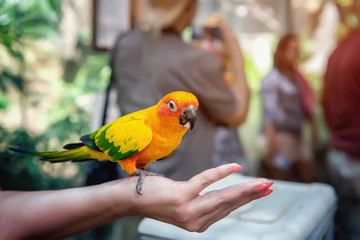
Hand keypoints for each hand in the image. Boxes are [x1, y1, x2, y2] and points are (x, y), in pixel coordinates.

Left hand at [127, 163, 272, 231]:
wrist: (134, 198)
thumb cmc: (160, 197)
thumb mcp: (186, 203)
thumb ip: (205, 202)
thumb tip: (227, 196)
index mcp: (199, 223)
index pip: (227, 209)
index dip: (246, 199)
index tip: (262, 191)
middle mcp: (196, 221)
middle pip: (229, 204)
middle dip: (251, 195)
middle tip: (269, 186)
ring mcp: (189, 211)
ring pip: (222, 197)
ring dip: (245, 189)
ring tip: (262, 183)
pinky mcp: (181, 197)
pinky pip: (206, 182)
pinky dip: (222, 173)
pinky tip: (235, 167)